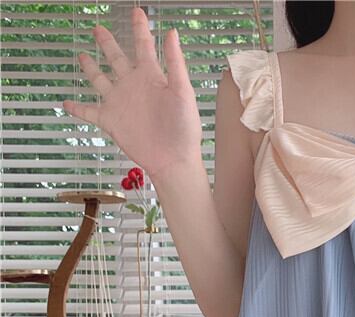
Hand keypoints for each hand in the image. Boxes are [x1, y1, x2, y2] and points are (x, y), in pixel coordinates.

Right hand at [61, 6, 201, 180]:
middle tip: (99, 28)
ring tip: (82, 56)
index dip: (139, 28)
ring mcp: (120, 103)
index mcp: (151, 77)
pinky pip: (89, 112)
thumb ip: (175, 63)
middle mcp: (134, 86)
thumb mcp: (182, 92)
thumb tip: (172, 32)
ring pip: (100, 80)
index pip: (143, 46)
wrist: (174, 160)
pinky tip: (66, 102)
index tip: (137, 11)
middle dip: (108, 43)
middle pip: (117, 58)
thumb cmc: (185, 129)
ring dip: (91, 68)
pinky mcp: (111, 121)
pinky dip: (77, 108)